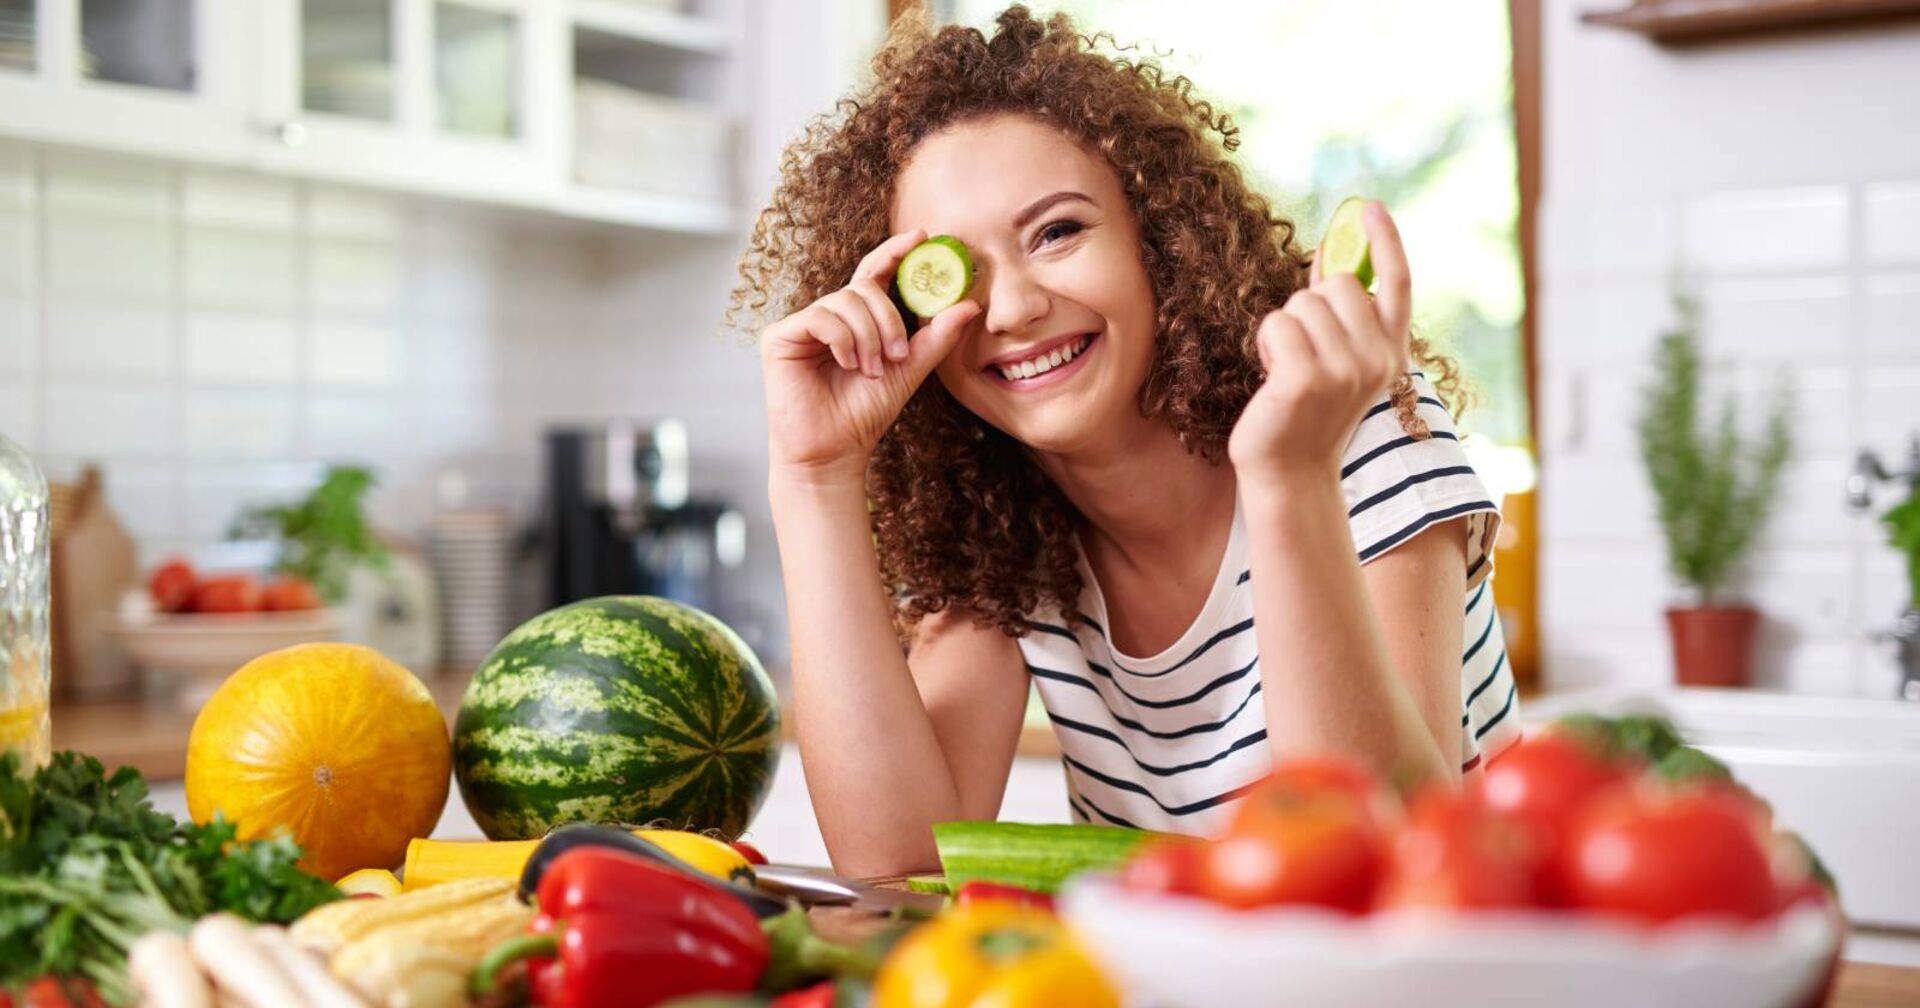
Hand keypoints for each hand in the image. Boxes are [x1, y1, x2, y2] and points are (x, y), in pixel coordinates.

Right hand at [760, 228, 982, 484]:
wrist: (834, 450)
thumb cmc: (865, 413)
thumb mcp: (909, 370)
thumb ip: (936, 337)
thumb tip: (969, 305)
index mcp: (857, 319)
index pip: (875, 273)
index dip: (895, 251)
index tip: (921, 237)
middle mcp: (829, 316)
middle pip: (864, 288)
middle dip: (888, 319)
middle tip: (896, 356)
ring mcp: (803, 324)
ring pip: (844, 302)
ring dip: (868, 337)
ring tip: (871, 370)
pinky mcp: (780, 336)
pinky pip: (820, 317)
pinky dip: (842, 339)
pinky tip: (847, 364)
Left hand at [1228, 201, 1412, 484]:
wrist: (1290, 473)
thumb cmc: (1306, 412)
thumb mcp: (1336, 360)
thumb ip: (1339, 316)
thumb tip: (1327, 258)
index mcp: (1391, 354)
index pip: (1398, 284)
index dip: (1386, 241)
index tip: (1368, 207)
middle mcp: (1377, 360)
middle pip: (1337, 284)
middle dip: (1309, 306)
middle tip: (1303, 352)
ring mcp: (1344, 371)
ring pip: (1302, 304)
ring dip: (1284, 330)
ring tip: (1287, 371)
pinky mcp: (1305, 380)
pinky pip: (1277, 324)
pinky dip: (1266, 345)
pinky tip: (1273, 379)